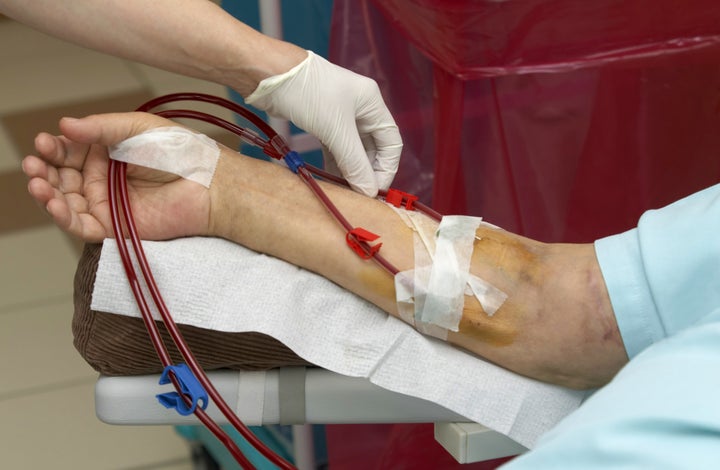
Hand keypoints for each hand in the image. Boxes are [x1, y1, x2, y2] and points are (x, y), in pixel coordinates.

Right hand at [22, 113, 210, 241]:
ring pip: (65, 201)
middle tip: (33, 163)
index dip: (53, 147)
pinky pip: (81, 225)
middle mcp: (102, 178)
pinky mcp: (114, 227)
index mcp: (106, 152)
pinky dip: (62, 216)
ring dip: (45, 192)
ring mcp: (106, 203)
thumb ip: (101, 127)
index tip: (43, 141)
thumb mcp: (137, 128)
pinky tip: (52, 203)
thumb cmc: (180, 152)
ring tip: (36, 183)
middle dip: (42, 170)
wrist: (208, 185)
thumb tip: (65, 124)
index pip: (68, 150)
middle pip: (60, 176)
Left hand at [245, 51, 402, 196]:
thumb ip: (355, 164)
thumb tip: (369, 192)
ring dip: (349, 170)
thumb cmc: (307, 93)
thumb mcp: (336, 131)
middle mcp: (360, 107)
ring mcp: (340, 113)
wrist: (268, 74)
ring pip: (352, 149)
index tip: (374, 191)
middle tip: (357, 194)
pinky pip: (335, 146)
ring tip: (343, 191)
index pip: (391, 143)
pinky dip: (334, 163)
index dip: (386, 169)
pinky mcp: (321, 119)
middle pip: (372, 148)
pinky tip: (330, 179)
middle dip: (366, 171)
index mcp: (372, 103)